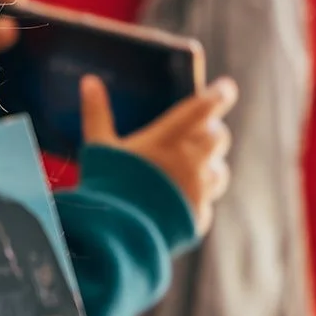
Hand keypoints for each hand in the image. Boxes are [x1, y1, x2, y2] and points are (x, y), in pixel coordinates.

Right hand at [81, 74, 237, 233]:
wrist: (117, 234)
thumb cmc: (107, 185)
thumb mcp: (98, 147)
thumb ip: (96, 113)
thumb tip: (89, 81)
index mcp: (169, 139)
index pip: (204, 108)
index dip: (219, 94)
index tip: (226, 88)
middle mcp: (191, 162)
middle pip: (218, 137)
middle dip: (212, 131)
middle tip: (202, 130)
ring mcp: (198, 190)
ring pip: (219, 171)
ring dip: (210, 166)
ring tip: (194, 168)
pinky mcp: (198, 216)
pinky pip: (206, 202)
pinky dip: (196, 198)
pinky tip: (180, 200)